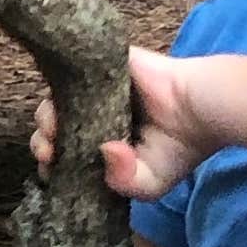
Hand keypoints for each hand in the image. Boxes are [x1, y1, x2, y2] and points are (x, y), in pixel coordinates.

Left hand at [28, 47, 213, 209]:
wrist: (203, 109)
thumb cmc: (181, 147)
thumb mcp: (149, 183)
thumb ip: (122, 183)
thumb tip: (102, 152)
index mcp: (102, 142)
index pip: (63, 152)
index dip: (52, 161)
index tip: (53, 168)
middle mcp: (95, 115)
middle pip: (52, 126)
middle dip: (43, 142)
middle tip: (52, 151)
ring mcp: (96, 89)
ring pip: (54, 99)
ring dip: (47, 118)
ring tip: (57, 131)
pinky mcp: (103, 64)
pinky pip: (72, 67)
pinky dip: (62, 83)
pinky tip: (65, 104)